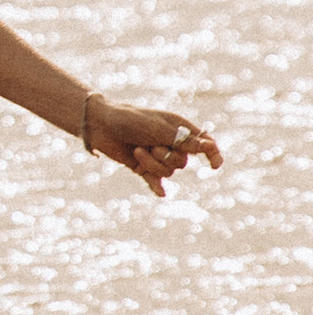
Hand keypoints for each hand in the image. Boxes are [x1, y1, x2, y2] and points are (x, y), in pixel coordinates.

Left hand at [86, 95, 221, 198]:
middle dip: (167, 157)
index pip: (204, 142)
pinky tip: (161, 194)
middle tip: (151, 146)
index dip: (213, 154)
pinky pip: (155, 180)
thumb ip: (182, 140)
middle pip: (182, 162)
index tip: (215, 166)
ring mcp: (157, 156)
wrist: (99, 124)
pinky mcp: (143, 166)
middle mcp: (171, 142)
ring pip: (168, 172)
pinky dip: (157, 186)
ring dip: (153, 164)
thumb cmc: (129, 120)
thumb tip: (208, 147)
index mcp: (179, 128)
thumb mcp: (157, 129)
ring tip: (137, 150)